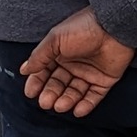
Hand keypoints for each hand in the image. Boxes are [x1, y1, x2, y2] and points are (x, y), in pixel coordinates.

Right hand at [19, 6, 136, 116]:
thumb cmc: (83, 28)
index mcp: (60, 54)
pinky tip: (78, 110)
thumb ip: (39, 56)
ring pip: (74, 92)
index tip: (31, 93)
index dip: (37, 83)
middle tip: (46, 102)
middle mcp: (73, 65)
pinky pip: (94, 96)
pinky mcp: (105, 80)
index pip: (44, 72)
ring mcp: (89, 73)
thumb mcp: (55, 39)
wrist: (113, 26)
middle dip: (51, 94)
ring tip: (60, 106)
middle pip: (58, 85)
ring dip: (66, 101)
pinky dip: (86, 105)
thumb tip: (24, 70)